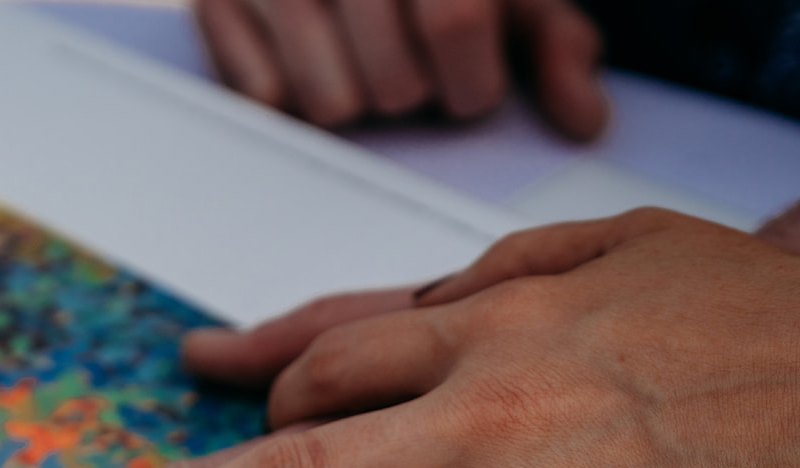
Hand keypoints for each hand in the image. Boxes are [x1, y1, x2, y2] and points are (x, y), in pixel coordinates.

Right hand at [195, 0, 608, 138]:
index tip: (470, 90)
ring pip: (328, 105)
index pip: (455, 18)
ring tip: (361, 64)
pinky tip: (307, 60)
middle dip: (412, 98)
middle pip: (390, 83)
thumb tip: (584, 123)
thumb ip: (556, 46)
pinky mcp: (215, 4)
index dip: (470, 82)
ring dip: (355, 104)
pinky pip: (263, 99)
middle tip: (410, 72)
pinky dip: (291, 96)